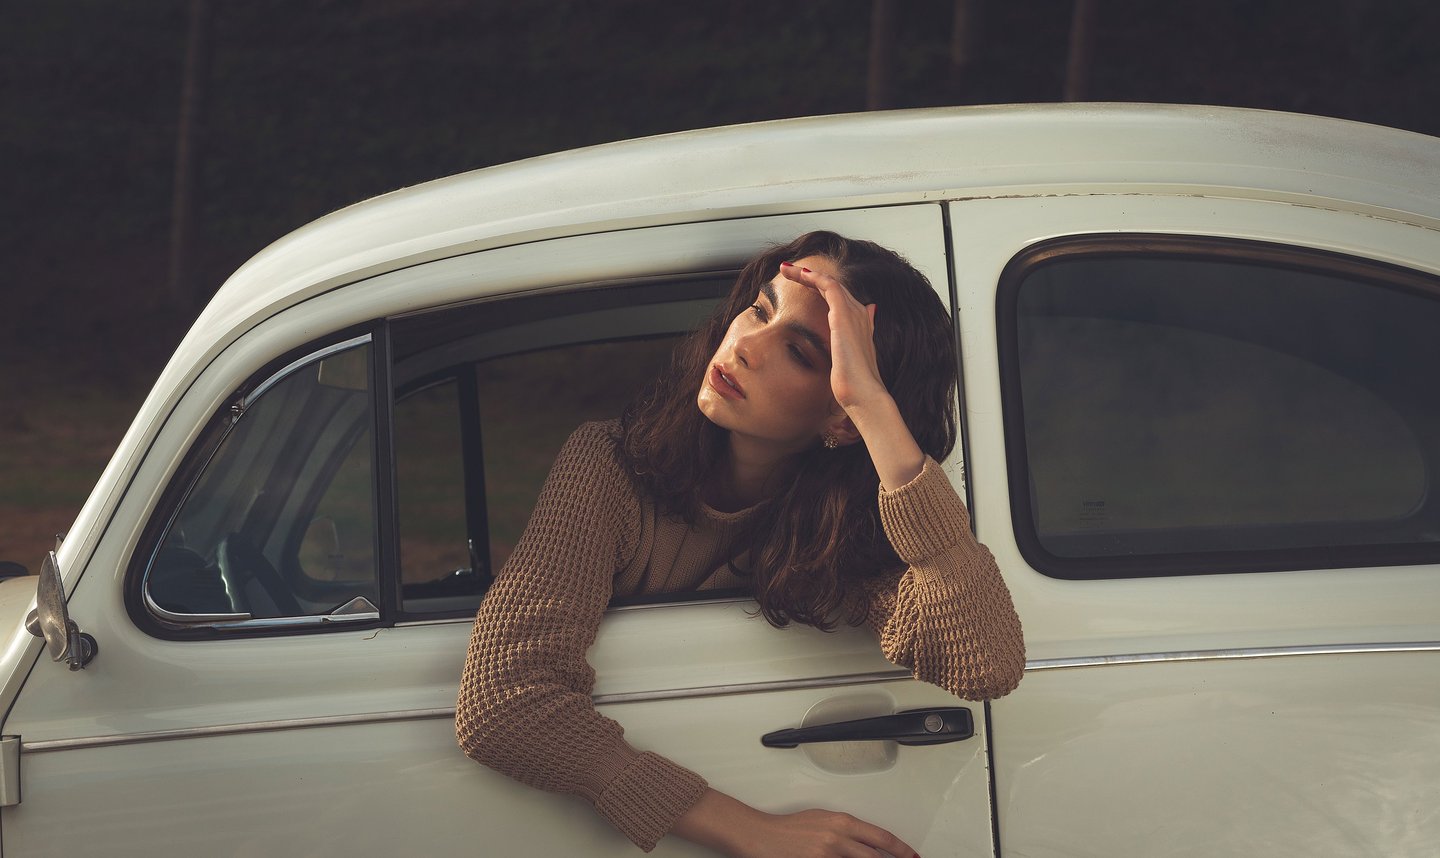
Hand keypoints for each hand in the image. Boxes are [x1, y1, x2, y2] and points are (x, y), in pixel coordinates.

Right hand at [742, 808, 919, 857]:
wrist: (760, 836)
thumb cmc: (787, 828)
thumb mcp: (822, 820)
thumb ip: (845, 831)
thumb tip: (865, 842)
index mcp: (842, 822)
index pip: (882, 838)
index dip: (902, 850)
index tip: (912, 857)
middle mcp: (837, 838)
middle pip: (875, 857)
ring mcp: (827, 855)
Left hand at [779, 261, 886, 413]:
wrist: (863, 394)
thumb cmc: (854, 385)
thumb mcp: (850, 361)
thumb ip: (852, 342)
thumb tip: (862, 325)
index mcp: (861, 323)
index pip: (838, 298)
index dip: (819, 288)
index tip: (801, 284)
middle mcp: (859, 313)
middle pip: (832, 286)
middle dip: (810, 277)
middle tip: (788, 271)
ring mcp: (853, 312)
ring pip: (829, 282)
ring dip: (806, 273)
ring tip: (786, 269)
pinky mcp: (843, 314)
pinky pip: (828, 285)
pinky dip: (813, 277)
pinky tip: (798, 274)